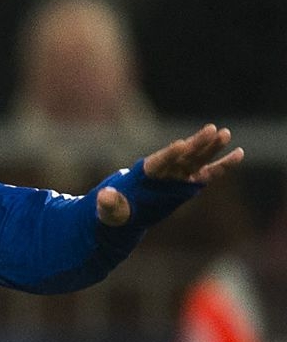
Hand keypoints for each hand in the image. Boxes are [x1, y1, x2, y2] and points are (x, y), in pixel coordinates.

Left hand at [96, 123, 241, 226]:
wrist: (124, 212)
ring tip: (225, 133)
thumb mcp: (108, 210)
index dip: (169, 154)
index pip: (159, 162)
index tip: (180, 144)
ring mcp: (178, 175)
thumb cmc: (114, 211)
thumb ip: (108, 203)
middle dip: (196, 144)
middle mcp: (165, 170)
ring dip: (211, 147)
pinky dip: (223, 165)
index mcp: (145, 174)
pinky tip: (239, 153)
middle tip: (211, 129)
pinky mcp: (189, 182)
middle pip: (182, 155)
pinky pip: (209, 172)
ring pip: (197, 159)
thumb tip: (104, 195)